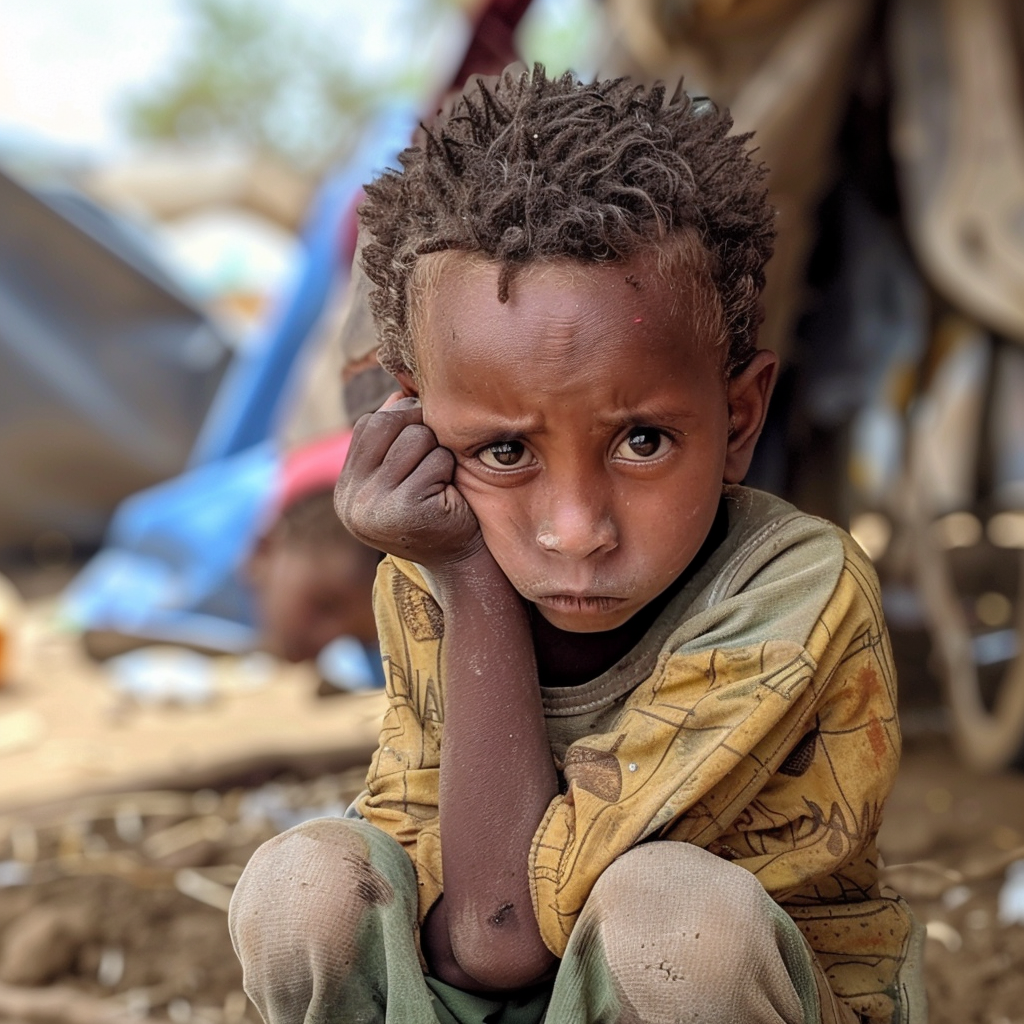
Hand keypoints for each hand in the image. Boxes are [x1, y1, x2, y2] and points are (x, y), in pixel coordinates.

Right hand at [334, 395, 483, 569]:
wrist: (461, 563)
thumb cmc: (439, 510)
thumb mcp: (408, 475)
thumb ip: (396, 438)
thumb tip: (398, 393)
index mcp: (347, 489)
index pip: (369, 424)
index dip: (403, 420)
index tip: (425, 441)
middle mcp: (352, 499)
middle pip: (388, 423)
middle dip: (421, 430)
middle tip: (437, 459)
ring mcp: (374, 506)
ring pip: (416, 439)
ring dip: (439, 454)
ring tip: (440, 482)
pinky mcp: (404, 510)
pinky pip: (435, 461)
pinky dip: (449, 471)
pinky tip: (449, 496)